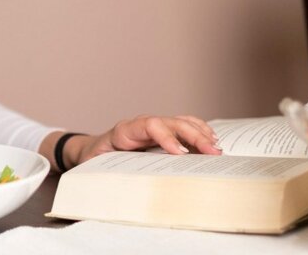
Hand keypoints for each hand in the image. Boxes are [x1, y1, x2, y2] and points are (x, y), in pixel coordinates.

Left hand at [53, 115, 222, 170]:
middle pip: (171, 122)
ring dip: (200, 133)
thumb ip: (109, 170)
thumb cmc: (95, 160)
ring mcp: (152, 126)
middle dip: (193, 136)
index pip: (150, 126)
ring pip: (180, 122)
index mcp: (124, 131)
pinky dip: (198, 131)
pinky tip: (211, 140)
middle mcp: (141, 124)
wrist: (91, 150)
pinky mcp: (161, 132)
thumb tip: (123, 185)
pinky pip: (182, 126)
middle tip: (212, 152)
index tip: (180, 154)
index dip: (167, 137)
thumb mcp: (97, 165)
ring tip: (216, 147)